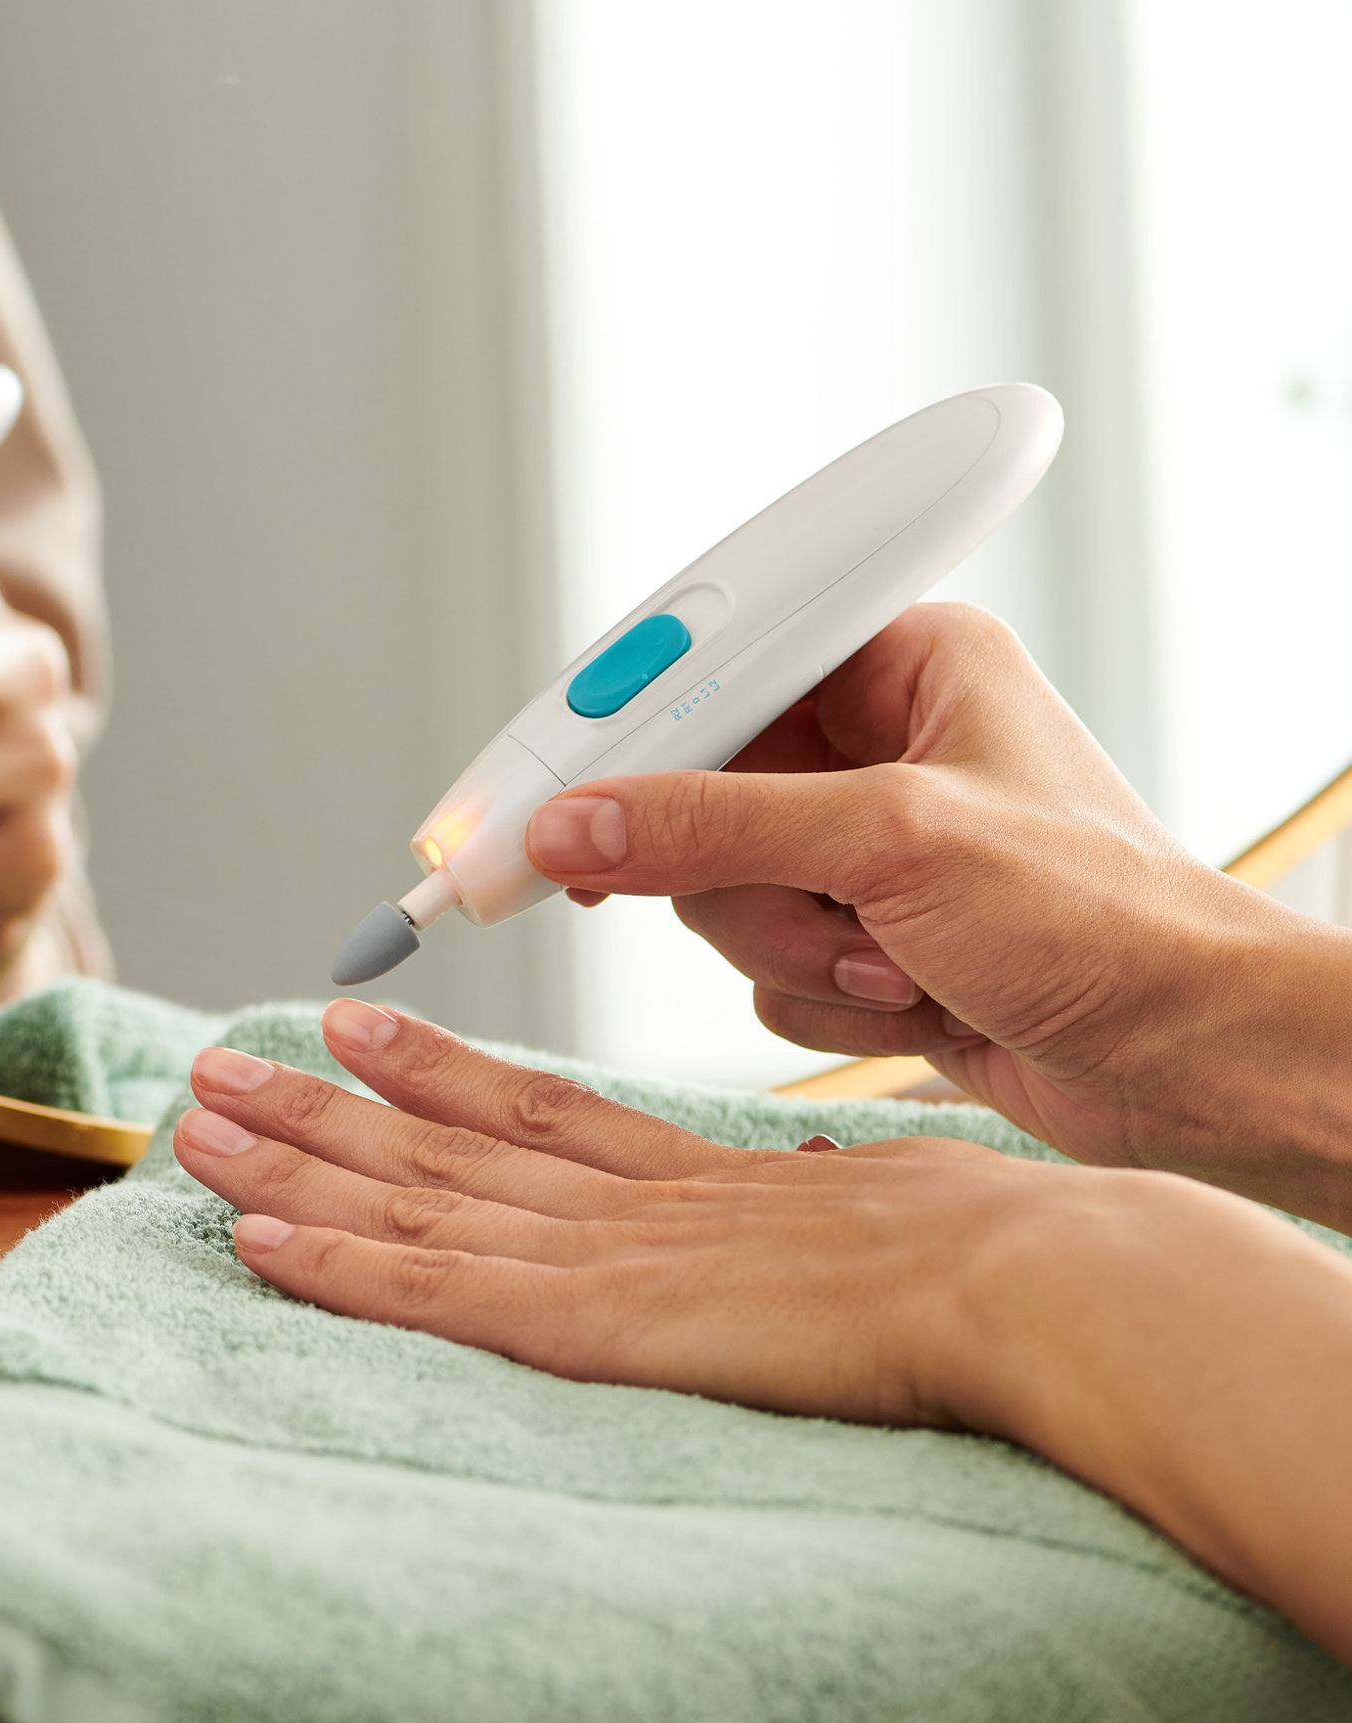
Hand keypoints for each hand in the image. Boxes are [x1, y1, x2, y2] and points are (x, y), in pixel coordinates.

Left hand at [172, 1000, 1351, 1665]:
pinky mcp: (586, 1321)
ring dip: (293, 1161)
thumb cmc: (980, 1254)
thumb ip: (806, 1219)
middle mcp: (616, 1203)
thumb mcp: (873, 1217)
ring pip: (408, 1197)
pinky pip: (427, 1288)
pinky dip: (333, 1262)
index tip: (356, 1033)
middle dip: (317, 1105)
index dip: (433, 1076)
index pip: (530, 1115)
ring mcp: (594, 1256)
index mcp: (684, 1180)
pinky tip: (250, 1235)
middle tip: (215, 1062)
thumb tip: (801, 1212)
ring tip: (196, 1118)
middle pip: (438, 1143)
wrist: (1017, 1274)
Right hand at [524, 603, 1351, 1226]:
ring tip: (898, 959)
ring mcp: (859, 847)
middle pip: (691, 794)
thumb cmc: (1111, 920)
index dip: (614, 732)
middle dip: (744, 878)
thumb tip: (579, 825)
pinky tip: (915, 996)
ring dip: (792, 947)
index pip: (709, 670)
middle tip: (796, 903)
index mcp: (902, 661)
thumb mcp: (896, 845)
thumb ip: (715, 827)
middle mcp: (873, 744)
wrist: (1190, 1061)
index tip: (531, 788)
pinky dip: (817, 992)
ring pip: (711, 892)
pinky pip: (753, 960)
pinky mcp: (855, 933)